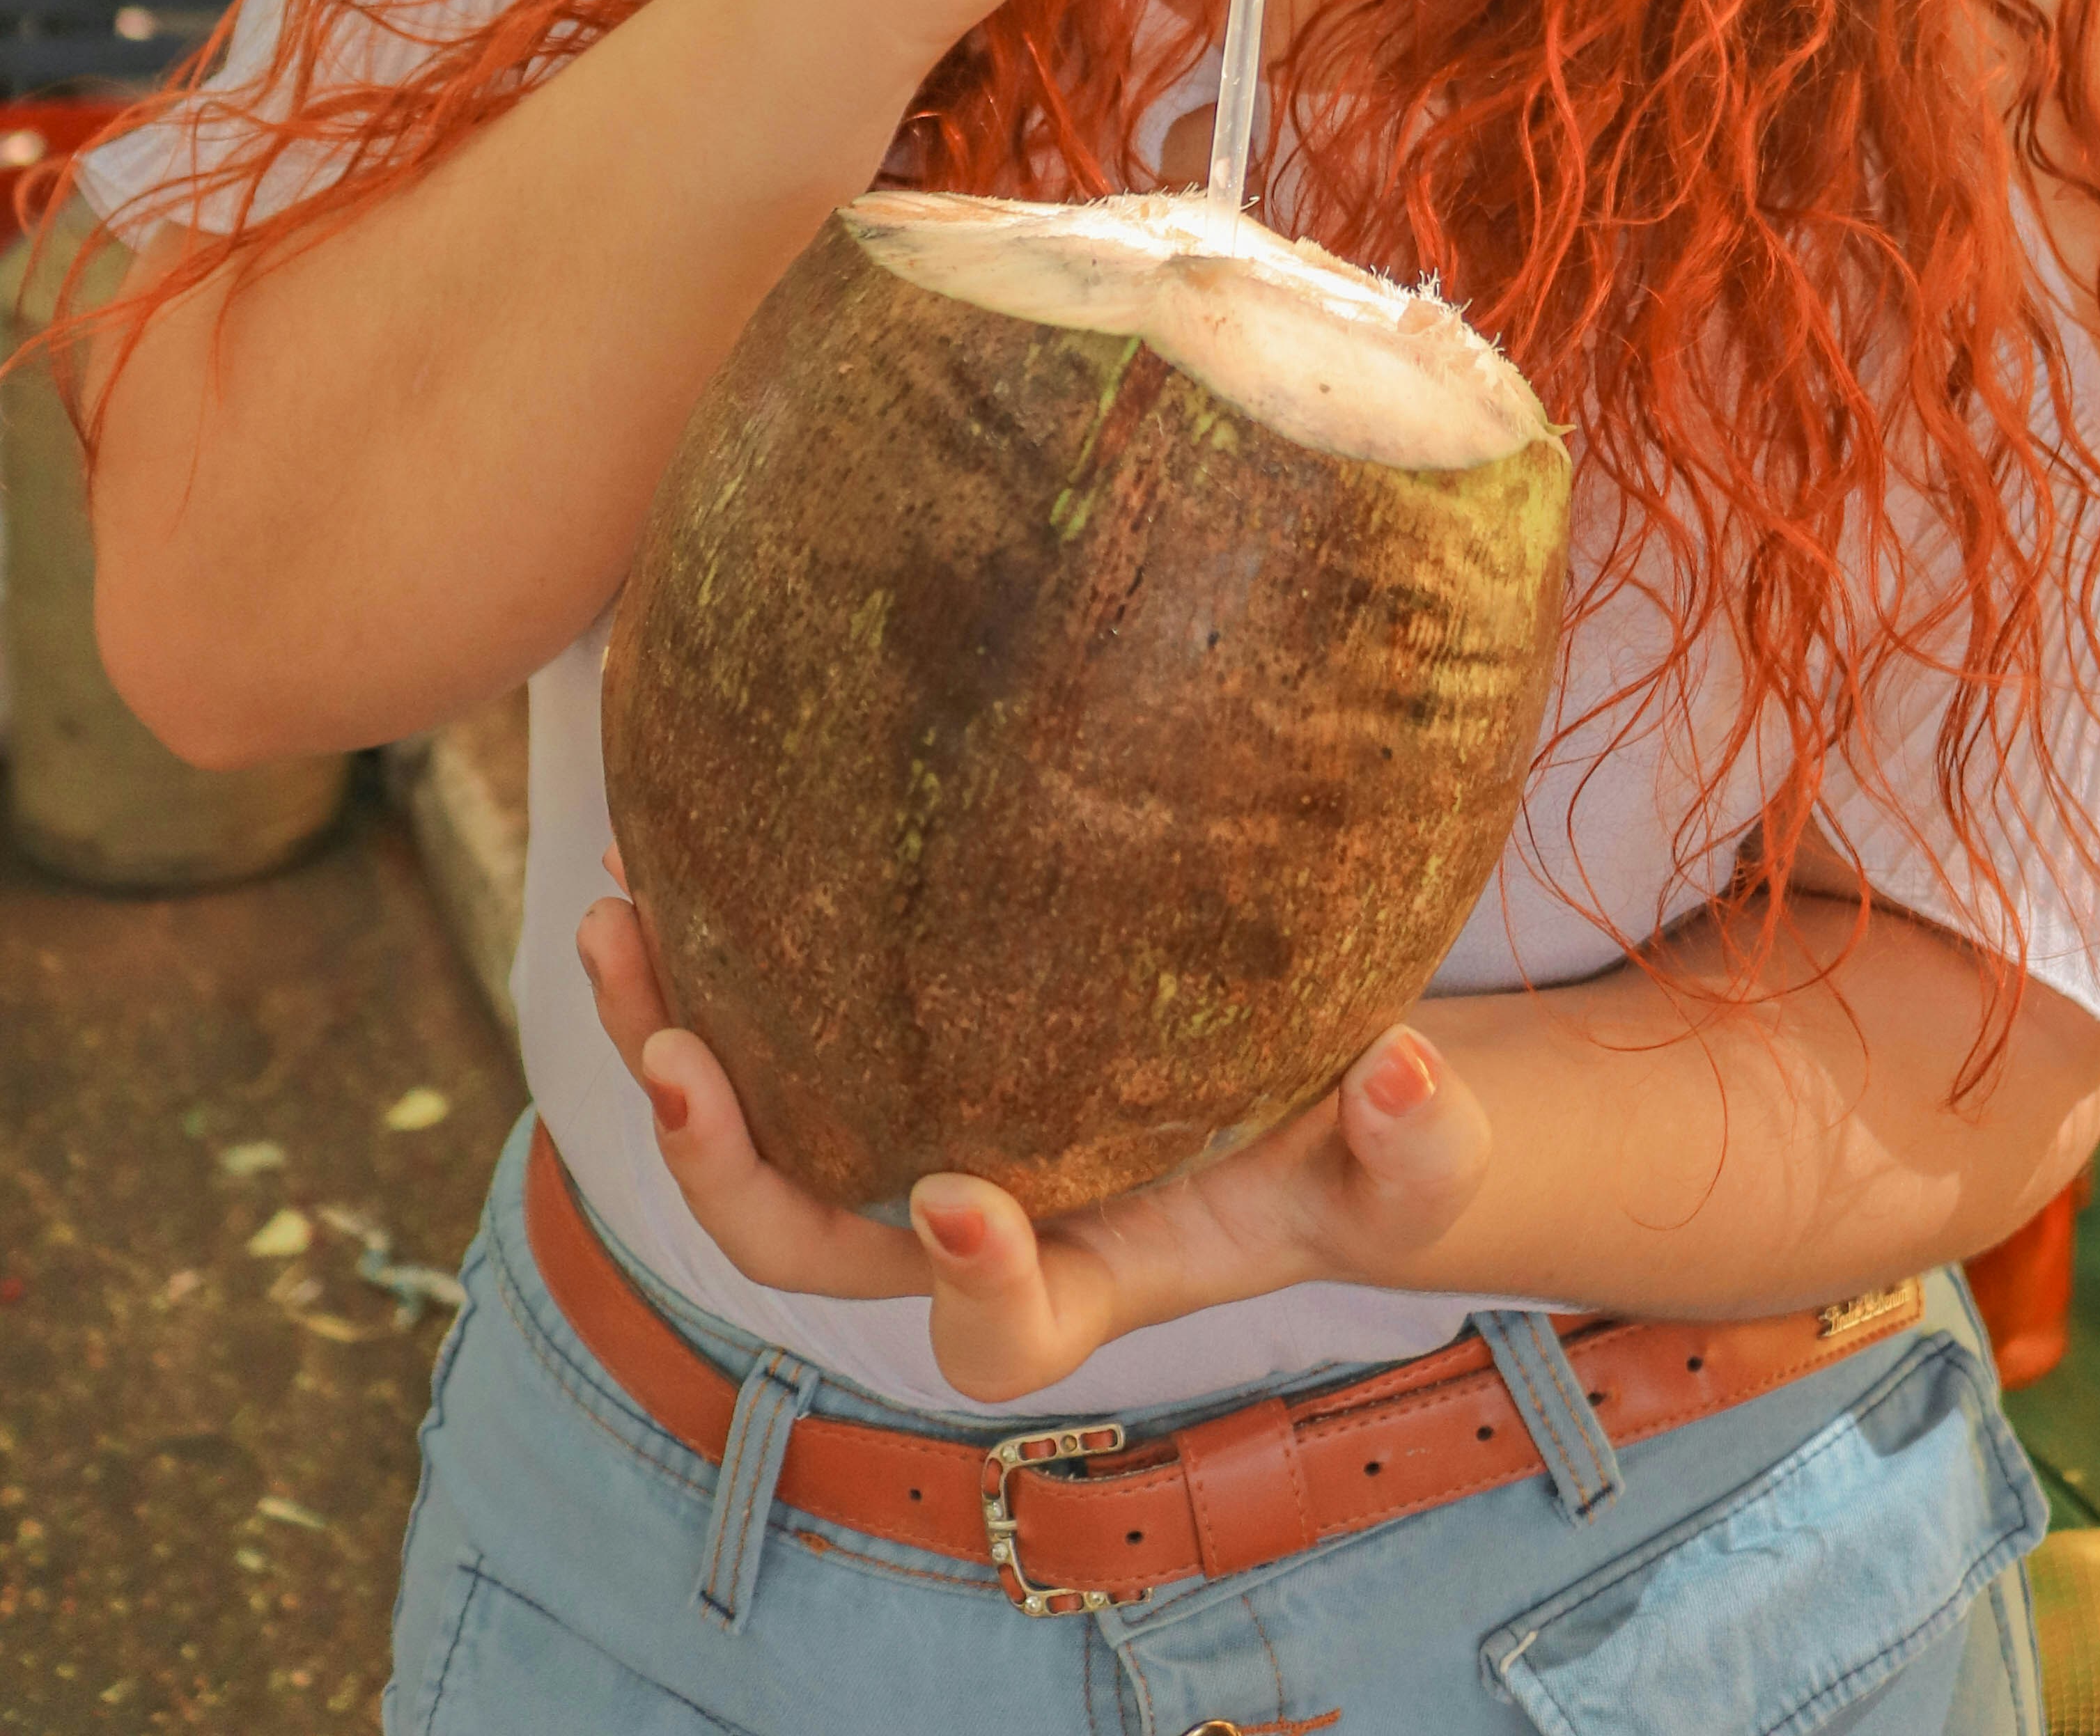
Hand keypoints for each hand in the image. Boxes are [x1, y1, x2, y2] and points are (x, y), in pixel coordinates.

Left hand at [576, 887, 1490, 1402]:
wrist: (1312, 1097)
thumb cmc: (1357, 1138)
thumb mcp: (1410, 1149)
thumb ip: (1417, 1136)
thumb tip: (1402, 1070)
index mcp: (1087, 1274)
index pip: (1002, 1332)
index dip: (975, 1281)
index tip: (961, 1196)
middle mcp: (974, 1220)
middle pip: (811, 1248)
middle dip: (727, 1169)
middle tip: (678, 1059)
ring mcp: (914, 1127)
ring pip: (752, 1133)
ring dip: (665, 1044)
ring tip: (614, 920)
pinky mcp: (888, 1035)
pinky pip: (769, 1016)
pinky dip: (708, 944)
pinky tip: (669, 835)